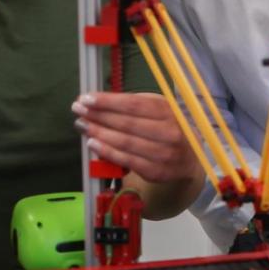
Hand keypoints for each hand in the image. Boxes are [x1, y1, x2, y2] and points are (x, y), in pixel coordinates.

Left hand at [73, 91, 202, 184]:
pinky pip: (127, 160)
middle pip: (127, 122)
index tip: (86, 98)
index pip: (134, 104)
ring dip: (99, 133)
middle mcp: (170, 132)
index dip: (108, 101)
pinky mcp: (156, 171)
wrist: (190, 159)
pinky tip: (93, 143)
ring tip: (82, 125)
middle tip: (78, 110)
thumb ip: (136, 106)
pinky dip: (107, 152)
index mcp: (169, 111)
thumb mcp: (160, 110)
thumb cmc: (169, 128)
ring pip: (125, 142)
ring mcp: (164, 153)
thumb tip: (102, 102)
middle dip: (99, 115)